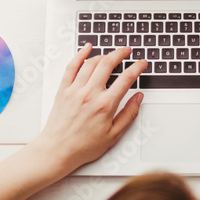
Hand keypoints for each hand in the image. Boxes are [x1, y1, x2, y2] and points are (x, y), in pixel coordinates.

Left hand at [31, 45, 146, 173]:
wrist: (57, 150)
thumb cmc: (83, 146)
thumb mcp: (113, 135)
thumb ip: (129, 114)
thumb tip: (138, 98)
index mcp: (105, 105)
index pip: (126, 78)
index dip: (137, 67)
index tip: (142, 63)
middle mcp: (90, 94)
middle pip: (108, 64)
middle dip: (121, 53)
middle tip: (127, 51)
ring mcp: (75, 90)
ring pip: (91, 63)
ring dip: (104, 54)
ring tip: (111, 53)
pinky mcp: (63, 90)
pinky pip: (71, 66)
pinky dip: (80, 55)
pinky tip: (86, 48)